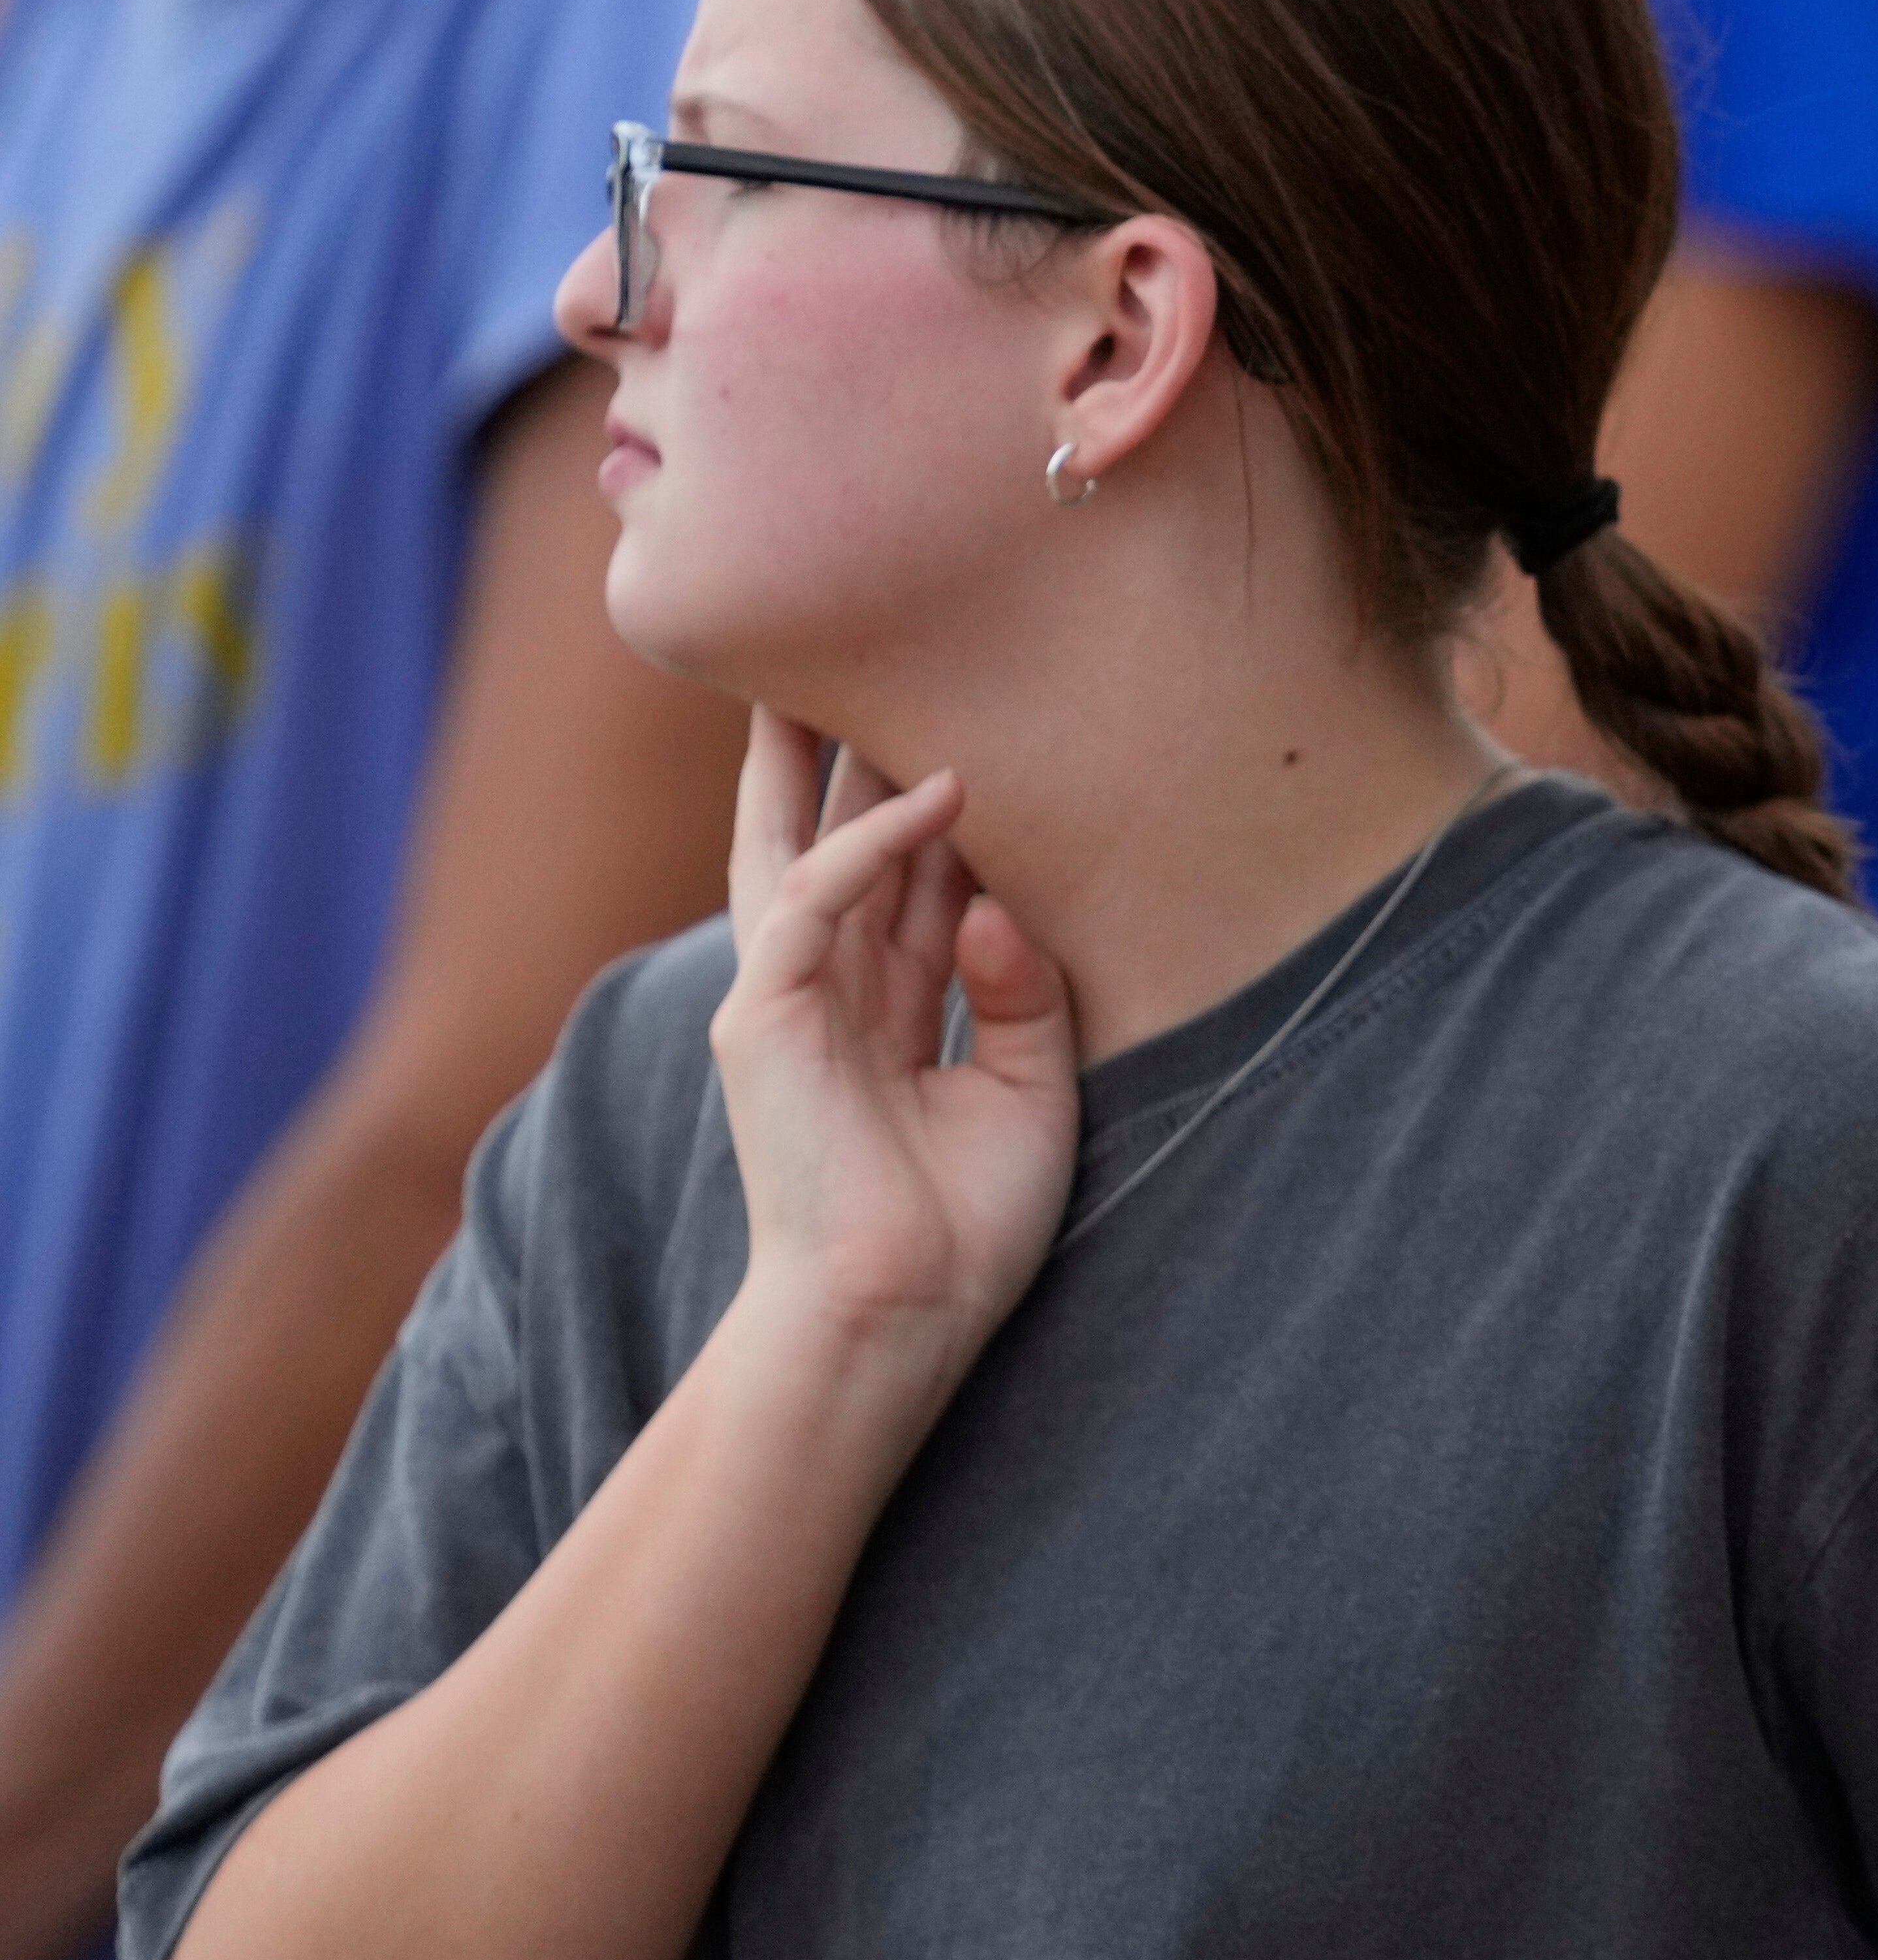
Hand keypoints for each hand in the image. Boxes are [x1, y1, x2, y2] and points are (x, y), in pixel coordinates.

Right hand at [704, 714, 1072, 1376]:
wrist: (902, 1315)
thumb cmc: (961, 1227)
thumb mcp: (1030, 1091)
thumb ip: (1025, 990)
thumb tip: (1003, 902)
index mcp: (885, 1008)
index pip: (902, 876)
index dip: (923, 798)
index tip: (969, 717)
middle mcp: (829, 990)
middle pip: (831, 835)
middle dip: (843, 747)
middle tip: (866, 644)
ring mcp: (786, 998)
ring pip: (800, 841)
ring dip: (830, 752)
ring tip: (848, 660)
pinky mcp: (765, 1017)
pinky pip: (817, 898)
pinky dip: (876, 840)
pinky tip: (942, 790)